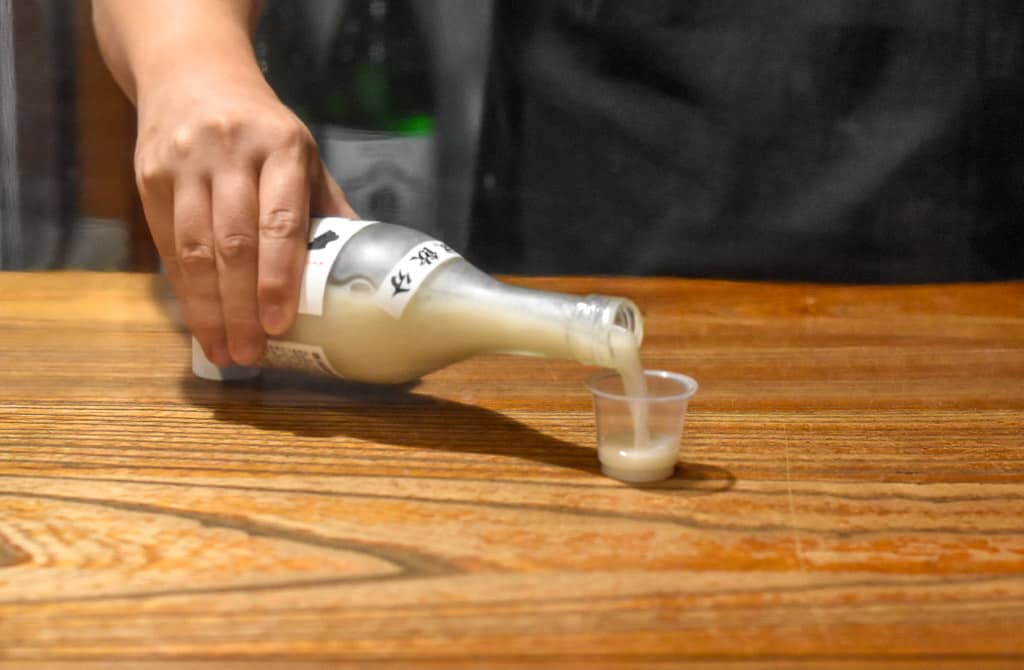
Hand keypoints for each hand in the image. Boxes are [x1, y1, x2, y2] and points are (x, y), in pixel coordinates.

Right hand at [134, 63, 355, 366]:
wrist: (193, 75)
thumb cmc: (262, 129)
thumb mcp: (303, 154)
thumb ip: (326, 208)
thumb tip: (361, 270)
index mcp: (280, 148)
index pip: (279, 221)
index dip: (278, 277)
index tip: (280, 323)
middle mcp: (229, 152)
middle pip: (233, 243)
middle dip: (241, 307)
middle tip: (250, 354)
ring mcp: (185, 163)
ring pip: (195, 249)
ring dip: (208, 309)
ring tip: (224, 351)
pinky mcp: (151, 176)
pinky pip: (169, 244)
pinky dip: (184, 290)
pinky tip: (199, 322)